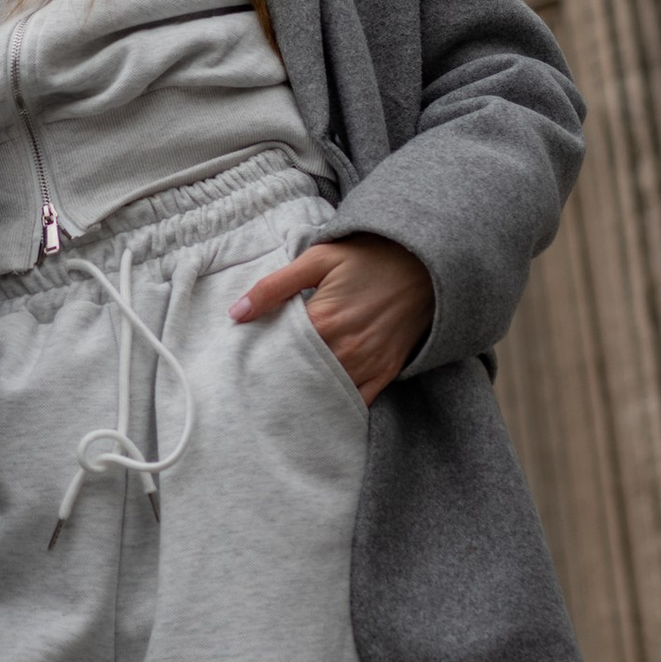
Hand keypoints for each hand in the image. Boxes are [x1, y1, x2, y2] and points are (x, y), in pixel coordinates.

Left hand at [231, 232, 432, 405]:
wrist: (424, 263)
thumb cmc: (368, 257)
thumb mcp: (318, 260)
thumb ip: (274, 287)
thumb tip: (236, 313)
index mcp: (324, 321)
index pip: (280, 354)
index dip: (260, 359)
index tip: (245, 362)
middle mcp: (346, 349)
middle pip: (300, 377)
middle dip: (279, 380)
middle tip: (258, 384)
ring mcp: (368, 364)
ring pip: (326, 392)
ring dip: (305, 393)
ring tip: (282, 396)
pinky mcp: (386, 371)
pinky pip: (358, 401)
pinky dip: (337, 403)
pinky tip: (320, 403)